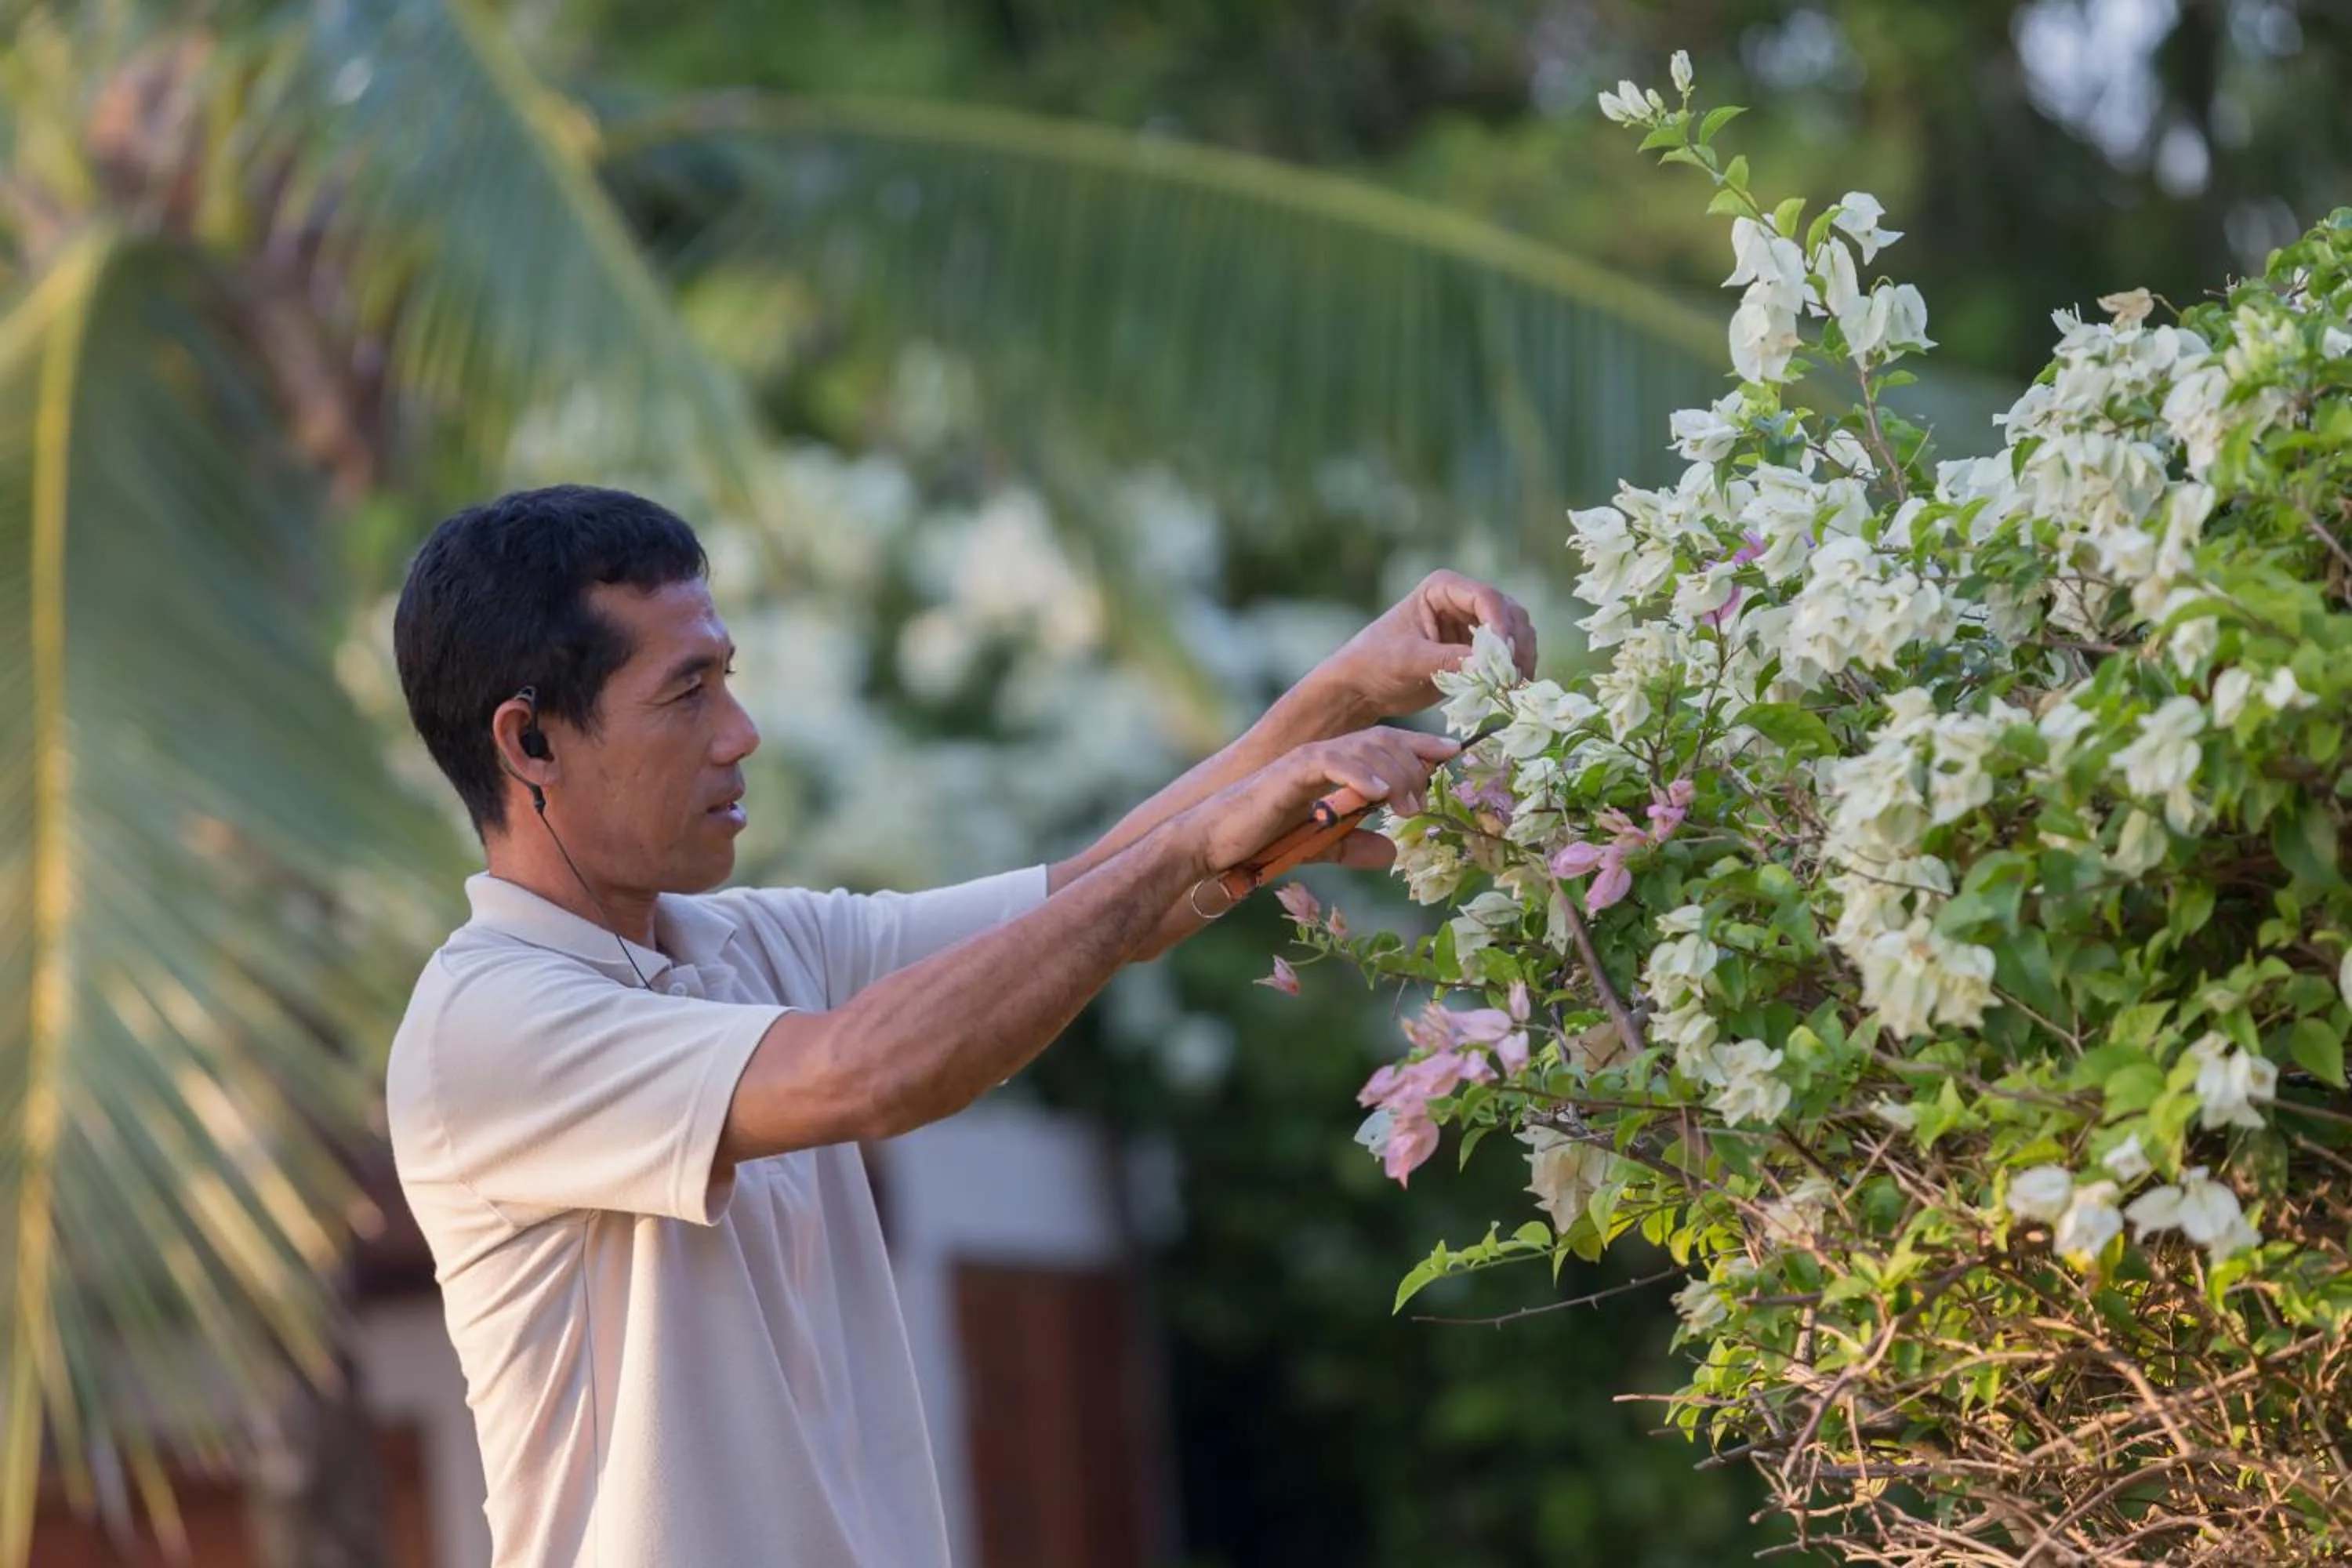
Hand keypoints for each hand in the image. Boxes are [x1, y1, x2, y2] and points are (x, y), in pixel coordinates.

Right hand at [1178, 728, 1461, 874]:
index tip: (1455, 753)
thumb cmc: (1265, 839)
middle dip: (1414, 765)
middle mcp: (1326, 755)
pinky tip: (1378, 793)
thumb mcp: (1322, 847)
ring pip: (1363, 748)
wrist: (1217, 842)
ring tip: (1410, 804)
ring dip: (1393, 773)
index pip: (1387, 745)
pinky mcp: (1289, 771)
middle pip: (1383, 741)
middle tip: (1428, 800)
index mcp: (1337, 768)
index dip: (1422, 746)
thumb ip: (1356, 845)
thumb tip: (1392, 855)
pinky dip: (1357, 774)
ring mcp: (1308, 759)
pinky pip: (1330, 763)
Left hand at [1308, 570, 1538, 726]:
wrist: (1363, 688)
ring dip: (1519, 659)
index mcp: (1442, 588)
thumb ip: (1447, 660)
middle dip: (1515, 644)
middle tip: (1514, 677)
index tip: (1504, 655)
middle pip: (1508, 614)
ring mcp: (1472, 626)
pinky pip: (1506, 657)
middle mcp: (1462, 601)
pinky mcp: (1476, 651)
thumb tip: (1487, 666)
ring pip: (1515, 635)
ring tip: (1514, 687)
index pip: (1485, 598)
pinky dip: (1512, 672)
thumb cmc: (1375, 663)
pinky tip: (1511, 691)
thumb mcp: (1408, 660)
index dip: (1501, 625)